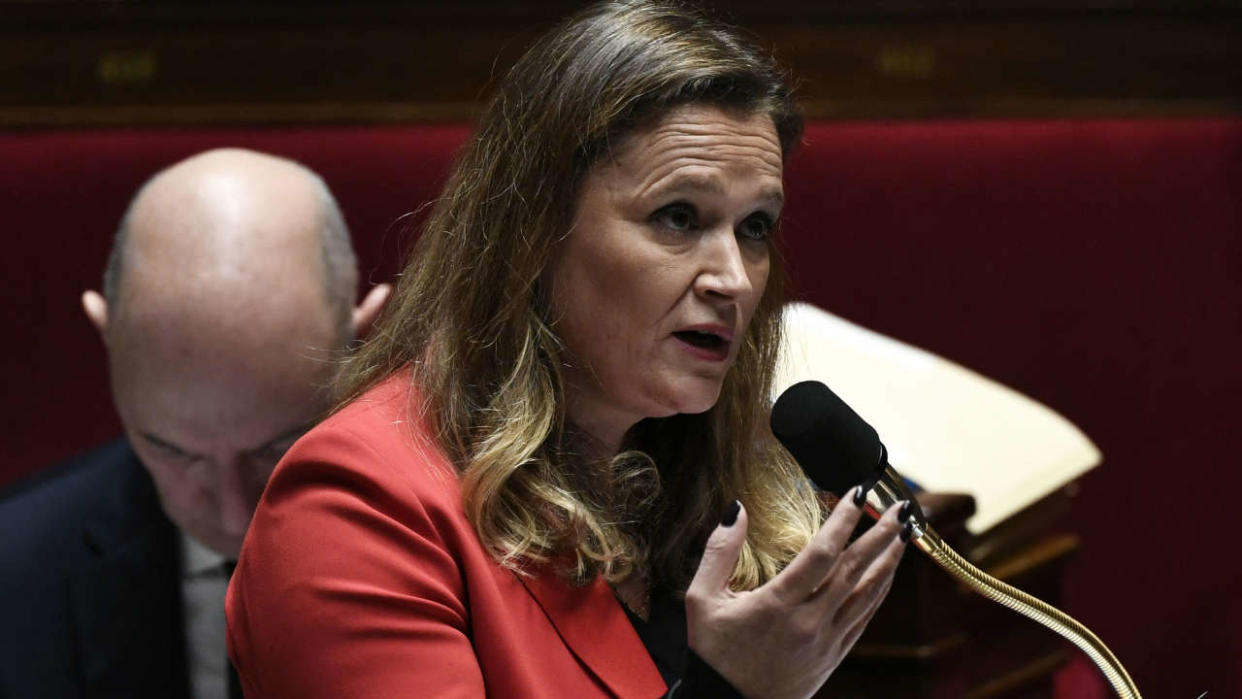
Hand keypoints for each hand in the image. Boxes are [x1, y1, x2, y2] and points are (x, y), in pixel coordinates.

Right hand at [684, 490, 907, 698]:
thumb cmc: (713, 652)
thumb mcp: (702, 600)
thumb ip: (718, 551)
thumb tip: (736, 510)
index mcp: (776, 605)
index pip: (820, 554)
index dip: (843, 521)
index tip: (857, 493)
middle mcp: (808, 622)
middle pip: (854, 570)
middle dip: (881, 535)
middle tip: (901, 507)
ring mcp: (825, 640)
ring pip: (867, 594)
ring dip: (889, 561)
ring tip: (904, 532)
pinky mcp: (834, 655)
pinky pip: (864, 617)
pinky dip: (880, 591)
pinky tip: (887, 573)